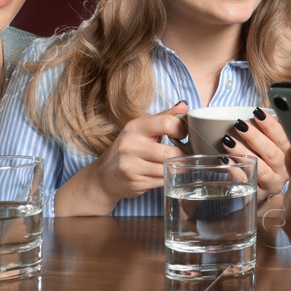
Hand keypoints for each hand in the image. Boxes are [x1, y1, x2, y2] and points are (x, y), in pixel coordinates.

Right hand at [58, 104, 186, 215]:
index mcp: (135, 128)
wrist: (104, 176)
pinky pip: (162, 181)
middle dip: (182, 155)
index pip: (166, 123)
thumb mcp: (141, 129)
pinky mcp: (135, 183)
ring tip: (178, 164)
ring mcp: (131, 166)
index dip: (181, 130)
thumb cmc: (128, 148)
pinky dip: (168, 178)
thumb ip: (163, 117)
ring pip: (167, 168)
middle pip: (170, 152)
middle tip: (186, 154)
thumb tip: (184, 107)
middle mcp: (131, 146)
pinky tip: (165, 174)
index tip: (184, 135)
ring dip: (177, 167)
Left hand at [226, 108, 288, 199]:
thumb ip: (270, 129)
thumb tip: (259, 109)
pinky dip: (236, 171)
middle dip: (255, 138)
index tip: (257, 114)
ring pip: (260, 168)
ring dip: (243, 152)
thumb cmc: (266, 159)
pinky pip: (247, 182)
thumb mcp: (272, 143)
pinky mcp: (259, 194)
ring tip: (228, 141)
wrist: (263, 189)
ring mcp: (273, 184)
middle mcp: (285, 171)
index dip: (271, 126)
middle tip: (239, 125)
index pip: (284, 138)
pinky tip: (226, 160)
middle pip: (272, 153)